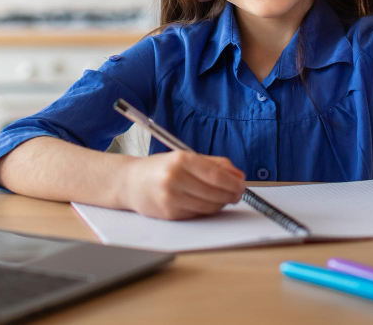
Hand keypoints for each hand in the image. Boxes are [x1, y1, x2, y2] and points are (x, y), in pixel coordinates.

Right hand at [120, 151, 245, 219]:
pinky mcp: (170, 214)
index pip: (216, 175)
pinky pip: (198, 214)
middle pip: (215, 193)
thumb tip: (239, 176)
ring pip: (209, 206)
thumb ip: (214, 164)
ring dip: (221, 203)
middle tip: (237, 193)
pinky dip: (206, 209)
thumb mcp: (184, 157)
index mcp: (180, 160)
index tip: (242, 185)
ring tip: (222, 197)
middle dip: (231, 195)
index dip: (233, 183)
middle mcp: (174, 179)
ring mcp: (171, 198)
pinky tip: (205, 202)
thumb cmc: (160, 168)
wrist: (129, 182)